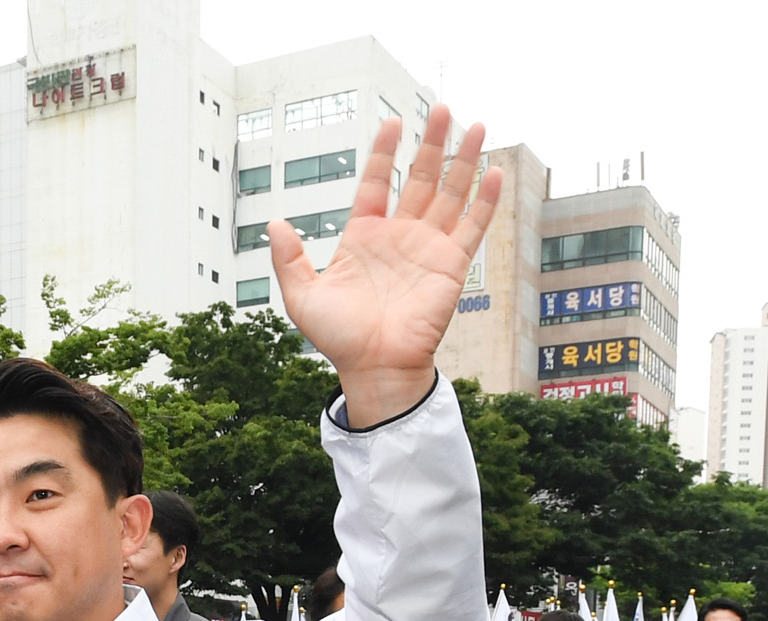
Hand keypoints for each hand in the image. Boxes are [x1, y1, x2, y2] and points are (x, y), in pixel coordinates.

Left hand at [270, 104, 499, 426]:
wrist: (372, 366)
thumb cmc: (338, 337)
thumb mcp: (302, 295)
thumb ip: (288, 259)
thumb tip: (273, 224)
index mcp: (363, 236)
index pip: (376, 182)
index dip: (383, 151)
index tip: (392, 121)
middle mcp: (398, 236)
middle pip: (419, 178)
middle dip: (431, 143)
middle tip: (442, 108)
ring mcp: (427, 248)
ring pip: (450, 193)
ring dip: (464, 160)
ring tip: (475, 126)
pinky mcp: (451, 265)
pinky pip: (472, 226)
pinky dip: (484, 200)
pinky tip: (493, 170)